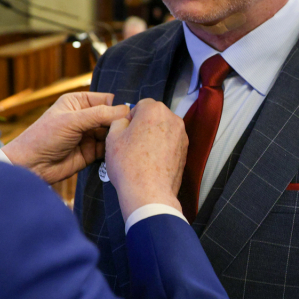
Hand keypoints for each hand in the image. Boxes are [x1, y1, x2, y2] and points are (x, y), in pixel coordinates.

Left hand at [3, 92, 129, 184]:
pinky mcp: (90, 153)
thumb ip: (99, 114)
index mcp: (78, 102)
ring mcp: (87, 136)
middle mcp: (84, 117)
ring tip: (125, 140)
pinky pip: (107, 149)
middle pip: (111, 117)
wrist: (31, 166)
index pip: (106, 99)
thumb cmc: (44, 137)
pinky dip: (113, 150)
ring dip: (117, 137)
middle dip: (120, 122)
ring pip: (111, 134)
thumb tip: (125, 110)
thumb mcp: (72, 121)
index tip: (132, 112)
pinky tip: (119, 151)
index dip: (119, 105)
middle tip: (132, 128)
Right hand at [104, 98, 186, 220]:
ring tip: (141, 155)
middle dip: (144, 126)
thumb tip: (125, 121)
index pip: (141, 105)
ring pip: (164, 130)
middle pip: (155, 117)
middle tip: (131, 144)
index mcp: (155, 110)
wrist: (149, 193)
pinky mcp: (186, 152)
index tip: (124, 132)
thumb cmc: (128, 164)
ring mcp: (182, 136)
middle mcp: (173, 119)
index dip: (130, 118)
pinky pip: (171, 144)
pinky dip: (162, 149)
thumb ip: (118, 121)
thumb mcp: (112, 138)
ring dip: (154, 137)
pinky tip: (152, 163)